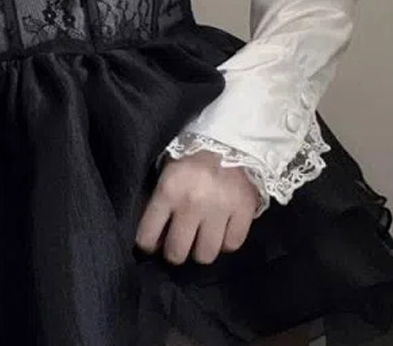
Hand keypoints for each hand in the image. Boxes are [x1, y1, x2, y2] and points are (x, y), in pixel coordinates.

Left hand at [134, 151, 260, 264]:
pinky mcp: (244, 211)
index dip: (148, 244)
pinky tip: (222, 229)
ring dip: (202, 249)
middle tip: (179, 243)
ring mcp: (220, 209)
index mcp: (168, 190)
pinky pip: (232, 244)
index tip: (153, 243)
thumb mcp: (167, 171)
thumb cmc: (193, 154)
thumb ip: (159, 201)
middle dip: (175, 252)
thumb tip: (154, 235)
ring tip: (202, 237)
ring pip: (205, 255)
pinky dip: (226, 241)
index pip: (148, 236)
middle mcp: (192, 203)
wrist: (231, 137)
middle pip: (177, 253)